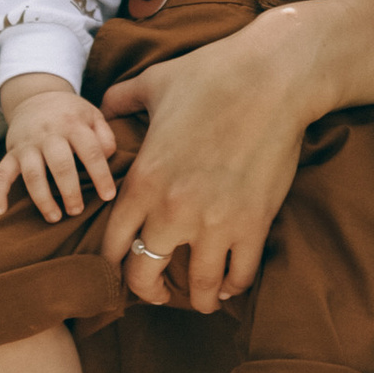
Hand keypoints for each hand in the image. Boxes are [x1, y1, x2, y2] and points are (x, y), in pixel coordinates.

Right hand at [0, 75, 123, 221]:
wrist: (36, 95)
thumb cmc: (70, 113)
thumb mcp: (92, 115)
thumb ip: (105, 136)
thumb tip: (108, 159)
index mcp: (73, 123)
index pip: (90, 151)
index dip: (101, 175)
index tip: (108, 196)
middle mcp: (49, 133)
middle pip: (60, 163)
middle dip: (70, 190)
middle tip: (78, 211)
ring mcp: (28, 144)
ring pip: (32, 173)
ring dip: (43, 198)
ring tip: (55, 217)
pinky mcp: (11, 152)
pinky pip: (1, 173)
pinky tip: (0, 212)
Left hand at [94, 17, 315, 314]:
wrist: (272, 78)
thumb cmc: (211, 74)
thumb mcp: (154, 82)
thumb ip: (121, 99)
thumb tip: (102, 105)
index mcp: (143, 181)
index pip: (112, 245)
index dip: (111, 263)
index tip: (120, 266)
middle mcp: (172, 211)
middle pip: (145, 276)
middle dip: (148, 291)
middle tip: (157, 291)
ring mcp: (215, 223)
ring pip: (197, 288)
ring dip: (197, 298)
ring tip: (201, 298)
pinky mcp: (253, 225)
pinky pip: (240, 276)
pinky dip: (234, 286)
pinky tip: (230, 282)